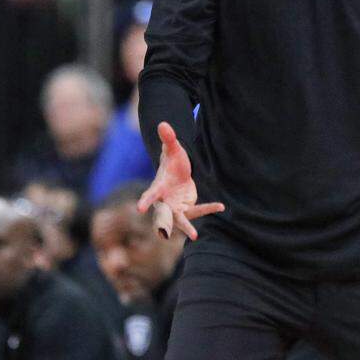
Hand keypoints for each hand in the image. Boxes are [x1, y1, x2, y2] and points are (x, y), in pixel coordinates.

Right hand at [136, 122, 223, 240]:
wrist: (178, 172)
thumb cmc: (172, 160)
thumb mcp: (173, 149)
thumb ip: (168, 138)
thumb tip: (163, 124)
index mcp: (158, 187)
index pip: (150, 193)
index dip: (145, 200)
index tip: (139, 208)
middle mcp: (164, 201)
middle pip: (162, 215)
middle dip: (162, 224)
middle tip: (163, 235)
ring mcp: (175, 207)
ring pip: (180, 220)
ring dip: (186, 227)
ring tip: (194, 235)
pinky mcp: (187, 209)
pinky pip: (198, 211)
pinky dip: (208, 208)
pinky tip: (221, 205)